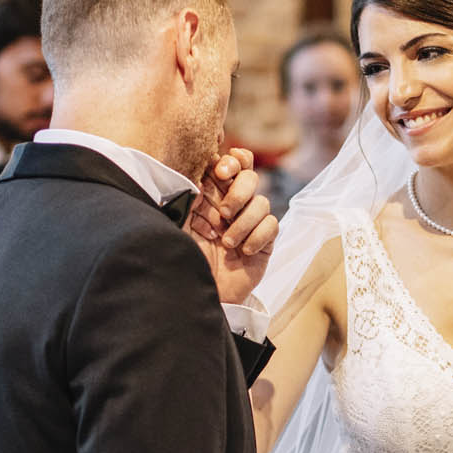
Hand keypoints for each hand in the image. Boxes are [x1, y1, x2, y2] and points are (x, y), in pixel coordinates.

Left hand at [190, 148, 278, 304]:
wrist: (205, 291)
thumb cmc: (189, 257)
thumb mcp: (181, 225)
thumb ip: (189, 198)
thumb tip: (200, 175)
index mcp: (214, 194)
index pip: (231, 164)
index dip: (232, 161)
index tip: (220, 172)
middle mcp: (235, 203)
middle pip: (250, 177)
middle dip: (239, 192)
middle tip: (224, 213)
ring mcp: (252, 220)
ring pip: (262, 202)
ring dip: (243, 223)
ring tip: (227, 243)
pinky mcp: (265, 238)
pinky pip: (271, 225)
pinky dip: (257, 237)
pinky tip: (243, 252)